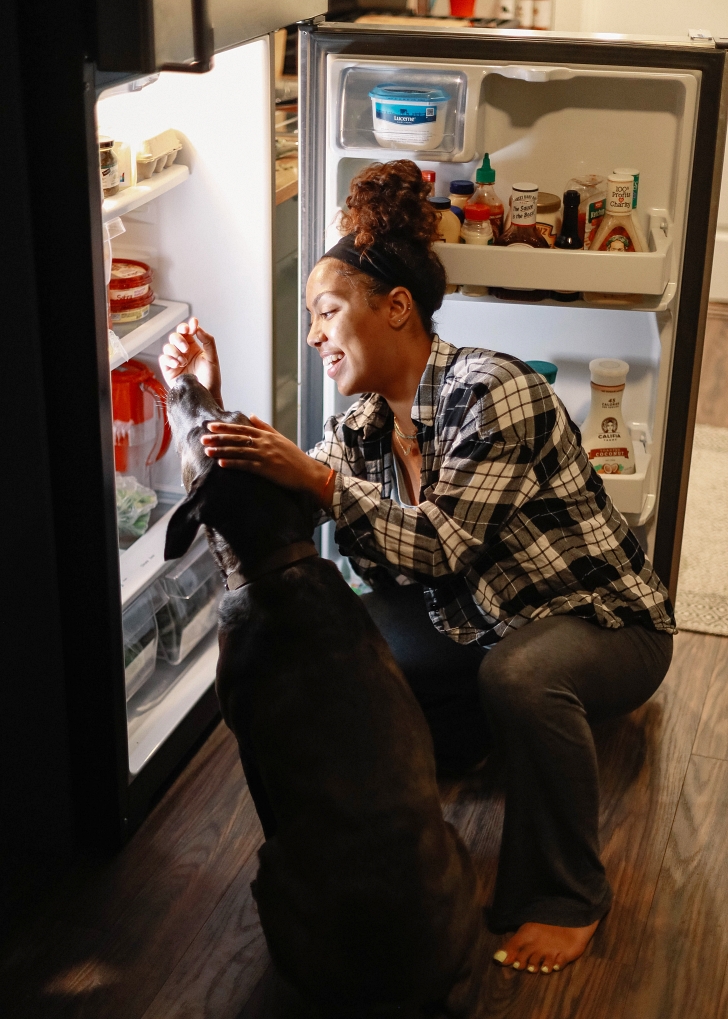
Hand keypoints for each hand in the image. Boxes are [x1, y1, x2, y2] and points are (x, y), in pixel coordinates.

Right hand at [159, 317, 222, 404]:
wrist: (205, 396)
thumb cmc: (211, 380)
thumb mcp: (213, 358)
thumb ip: (208, 341)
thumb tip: (199, 329)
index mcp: (194, 347)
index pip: (187, 331)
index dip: (188, 326)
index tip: (193, 325)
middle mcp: (183, 352)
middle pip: (175, 336)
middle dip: (179, 339)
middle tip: (186, 348)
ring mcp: (175, 360)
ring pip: (167, 346)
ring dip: (175, 351)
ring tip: (183, 361)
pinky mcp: (168, 370)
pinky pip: (163, 358)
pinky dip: (169, 359)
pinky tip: (177, 365)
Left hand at [201, 416, 334, 507]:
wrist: (309, 473)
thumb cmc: (294, 457)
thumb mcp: (280, 438)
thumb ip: (264, 427)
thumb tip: (250, 415)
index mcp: (266, 435)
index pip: (242, 428)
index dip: (225, 427)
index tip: (210, 425)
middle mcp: (264, 443)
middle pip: (237, 438)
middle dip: (218, 438)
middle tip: (202, 437)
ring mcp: (265, 455)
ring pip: (239, 451)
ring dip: (222, 450)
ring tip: (207, 450)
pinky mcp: (266, 469)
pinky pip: (246, 465)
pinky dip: (233, 463)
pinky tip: (221, 463)